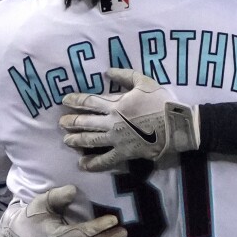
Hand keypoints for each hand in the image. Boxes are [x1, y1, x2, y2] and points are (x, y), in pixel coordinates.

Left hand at [60, 69, 199, 170]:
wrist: (176, 125)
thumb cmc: (161, 101)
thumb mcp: (144, 81)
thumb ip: (124, 75)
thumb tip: (107, 72)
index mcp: (116, 104)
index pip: (89, 102)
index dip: (75, 101)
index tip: (65, 101)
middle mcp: (111, 122)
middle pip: (85, 122)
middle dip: (71, 122)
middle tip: (61, 123)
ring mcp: (116, 139)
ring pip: (90, 140)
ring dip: (76, 140)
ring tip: (67, 140)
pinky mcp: (124, 153)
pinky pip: (105, 159)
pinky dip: (93, 163)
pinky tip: (83, 164)